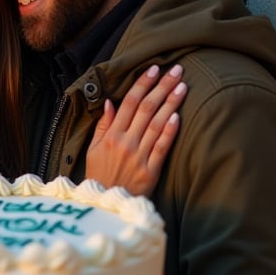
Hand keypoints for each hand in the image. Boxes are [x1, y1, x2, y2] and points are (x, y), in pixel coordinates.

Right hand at [85, 64, 186, 194]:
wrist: (106, 205)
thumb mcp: (92, 149)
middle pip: (147, 108)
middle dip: (162, 87)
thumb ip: (103, 125)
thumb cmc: (99, 176)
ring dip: (171, 103)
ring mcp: (139, 157)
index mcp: (111, 136)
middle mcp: (125, 143)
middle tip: (176, 70)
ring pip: (157, 124)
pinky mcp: (151, 171)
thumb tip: (110, 101)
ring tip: (182, 86)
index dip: (142, 84)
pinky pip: (162, 147)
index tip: (154, 69)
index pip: (129, 103)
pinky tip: (178, 116)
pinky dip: (170, 131)